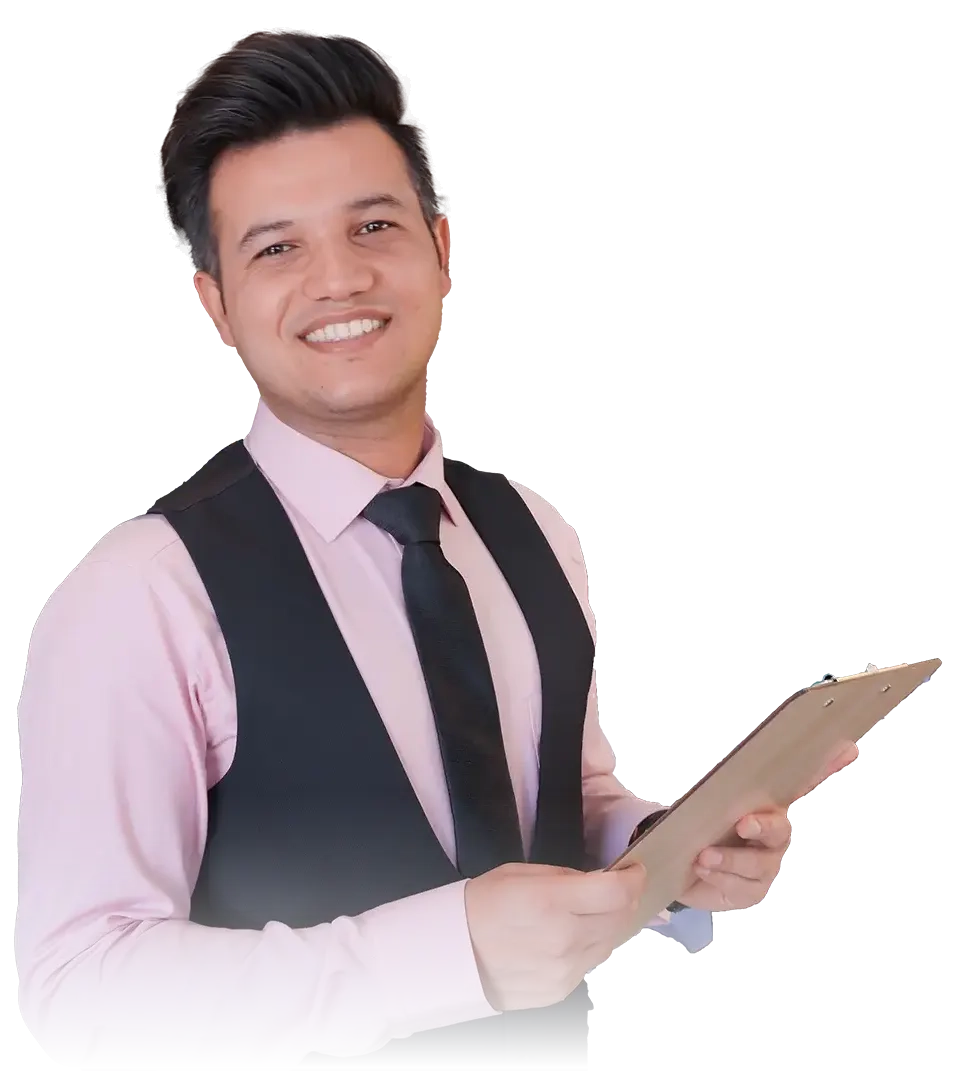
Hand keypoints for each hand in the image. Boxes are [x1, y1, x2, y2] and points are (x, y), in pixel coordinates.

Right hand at [465, 860, 647, 1011]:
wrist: (453, 955)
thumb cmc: (482, 906)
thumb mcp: (519, 873)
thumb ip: (564, 877)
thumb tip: (596, 881)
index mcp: (551, 901)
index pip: (616, 893)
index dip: (633, 878)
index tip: (634, 870)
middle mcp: (564, 939)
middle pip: (620, 918)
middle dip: (624, 899)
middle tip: (614, 888)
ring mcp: (565, 970)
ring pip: (609, 943)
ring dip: (608, 924)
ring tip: (587, 912)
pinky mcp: (561, 991)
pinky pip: (589, 964)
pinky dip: (588, 947)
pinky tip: (568, 937)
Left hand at [677, 741, 859, 910]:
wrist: (683, 866)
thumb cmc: (705, 825)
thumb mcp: (711, 800)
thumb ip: (726, 783)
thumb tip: (731, 758)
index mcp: (769, 805)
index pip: (803, 780)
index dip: (827, 766)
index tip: (846, 749)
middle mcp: (774, 836)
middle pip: (778, 830)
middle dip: (762, 827)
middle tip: (742, 824)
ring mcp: (765, 867)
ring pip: (755, 865)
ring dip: (728, 860)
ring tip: (704, 856)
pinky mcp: (750, 892)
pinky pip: (739, 887)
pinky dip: (719, 878)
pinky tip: (702, 870)